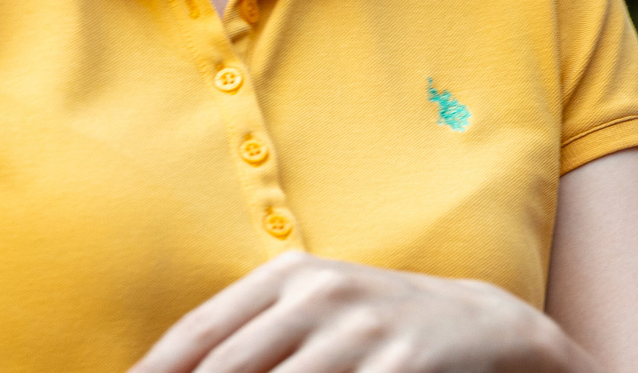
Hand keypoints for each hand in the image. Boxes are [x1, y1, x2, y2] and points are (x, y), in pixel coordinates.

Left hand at [129, 252, 596, 372]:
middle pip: (229, 367)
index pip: (200, 332)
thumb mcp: (314, 306)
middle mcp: (321, 294)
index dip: (157, 372)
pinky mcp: (401, 365)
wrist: (480, 324)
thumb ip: (250, 332)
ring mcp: (363, 330)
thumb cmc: (372, 321)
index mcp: (288, 275)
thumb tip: (167, 367)